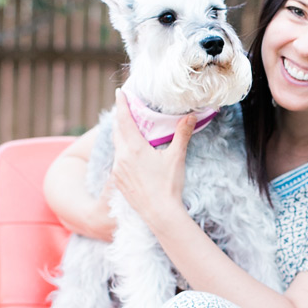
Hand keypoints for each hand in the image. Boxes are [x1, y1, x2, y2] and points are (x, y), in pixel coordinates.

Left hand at [110, 90, 195, 230]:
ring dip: (121, 136)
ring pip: (117, 147)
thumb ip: (182, 134)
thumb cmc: (168, 185)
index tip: (119, 92)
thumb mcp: (176, 157)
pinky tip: (129, 155)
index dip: (121, 104)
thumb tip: (190, 116)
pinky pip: (117, 161)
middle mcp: (121, 157)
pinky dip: (121, 152)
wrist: (160, 214)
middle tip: (125, 109)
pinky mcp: (118, 182)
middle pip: (117, 131)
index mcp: (134, 148)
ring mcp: (117, 170)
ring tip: (128, 130)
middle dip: (120, 119)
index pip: (124, 119)